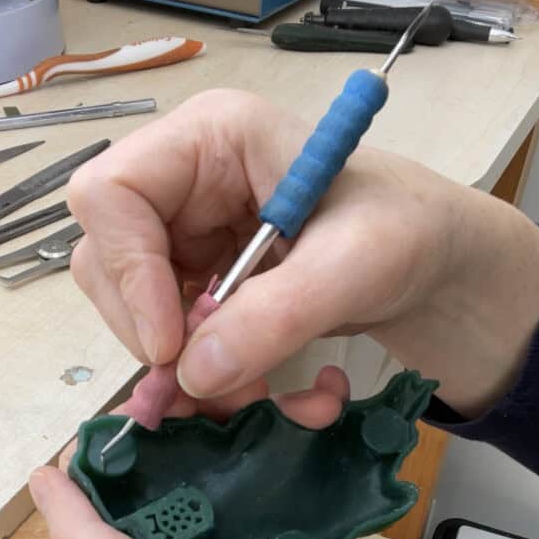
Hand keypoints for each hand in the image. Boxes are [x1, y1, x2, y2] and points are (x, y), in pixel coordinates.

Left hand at [29, 367, 470, 538]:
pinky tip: (308, 414)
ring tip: (269, 391)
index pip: (102, 500)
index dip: (113, 446)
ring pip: (228, 475)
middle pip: (168, 478)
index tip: (144, 396)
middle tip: (216, 380)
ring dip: (246, 431)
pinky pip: (284, 488)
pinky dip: (295, 454)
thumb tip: (40, 480)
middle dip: (187, 424)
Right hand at [69, 89, 538, 419]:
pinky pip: (171, 342)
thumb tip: (193, 374)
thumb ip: (276, 316)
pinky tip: (262, 396)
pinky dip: (209, 381)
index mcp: (210, 138)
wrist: (430, 265)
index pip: (110, 194)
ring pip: (134, 314)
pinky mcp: (198, 285)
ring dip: (186, 371)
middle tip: (212, 385)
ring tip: (252, 399)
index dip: (127, 273)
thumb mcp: (355, 266)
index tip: (170, 344)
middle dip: (156, 336)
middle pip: (108, 262)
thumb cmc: (406, 232)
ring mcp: (186, 237)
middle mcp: (182, 184)